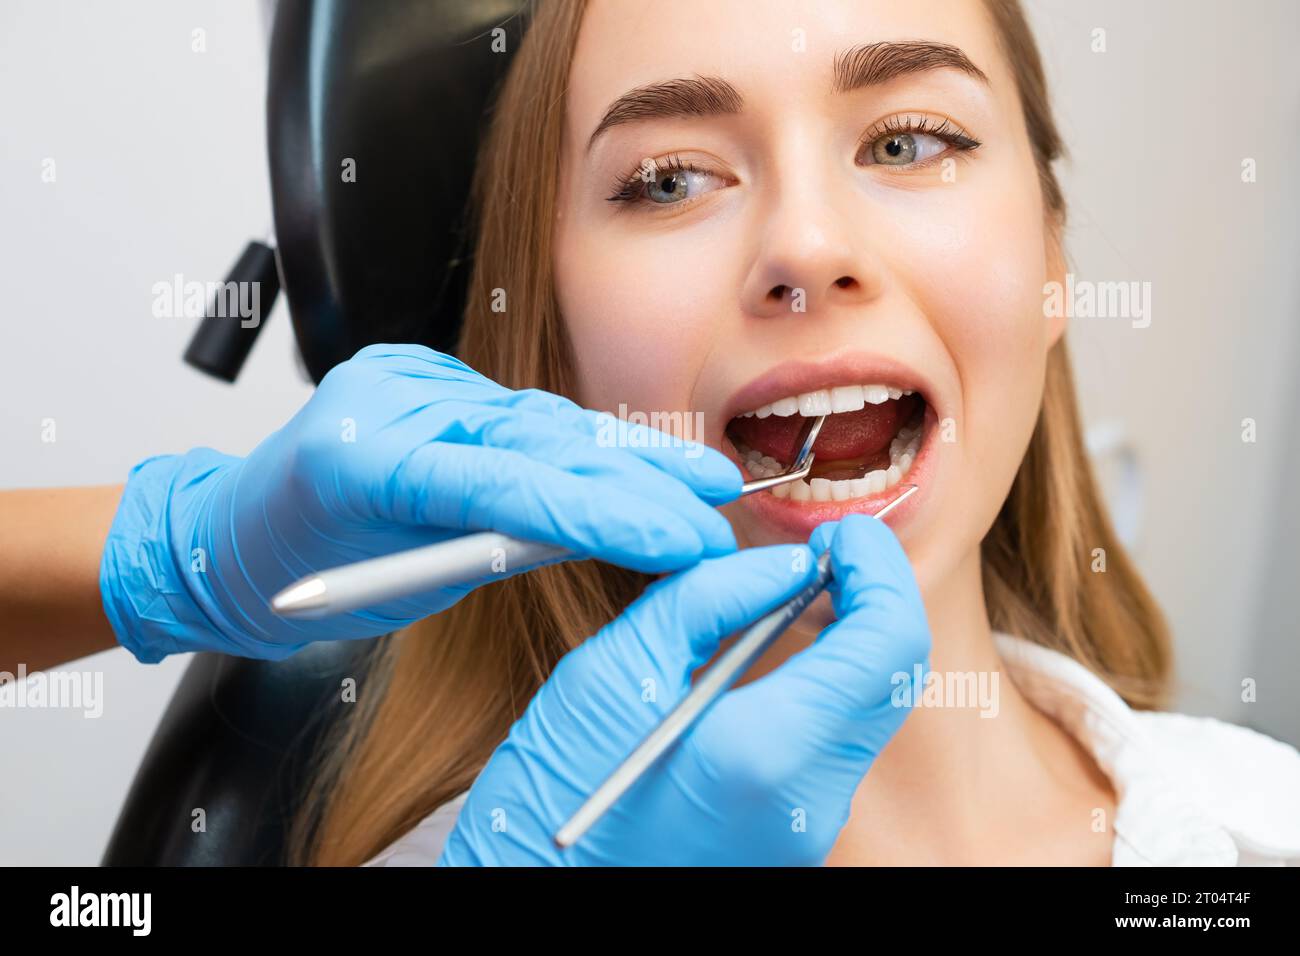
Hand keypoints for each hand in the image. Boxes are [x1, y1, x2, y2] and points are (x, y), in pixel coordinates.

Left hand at [100, 343, 739, 661]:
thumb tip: (593, 526)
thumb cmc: (299, 577)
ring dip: (626, 456)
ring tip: (701, 482)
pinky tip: (640, 459)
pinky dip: (582, 443)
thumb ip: (491, 545)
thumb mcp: (398, 585)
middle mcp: (390, 398)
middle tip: (716, 508)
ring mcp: (410, 378)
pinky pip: (523, 413)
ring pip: (543, 421)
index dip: (606, 513)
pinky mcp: (427, 376)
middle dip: (638, 479)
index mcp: (363, 460)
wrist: (232, 534)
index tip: (681, 538)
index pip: (508, 485)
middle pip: (541, 440)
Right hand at [437, 513, 931, 865]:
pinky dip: (822, 683)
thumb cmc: (553, 796)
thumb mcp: (612, 671)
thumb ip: (708, 600)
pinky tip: (770, 656)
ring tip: (791, 593)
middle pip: (893, 676)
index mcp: (768, 752)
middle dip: (872, 596)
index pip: (887, 641)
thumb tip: (782, 564)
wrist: (534, 894)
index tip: (841, 534)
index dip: (878, 568)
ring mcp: (807, 826)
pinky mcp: (791, 836)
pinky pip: (833, 743)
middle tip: (821, 554)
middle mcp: (810, 799)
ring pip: (867, 709)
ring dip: (848, 638)